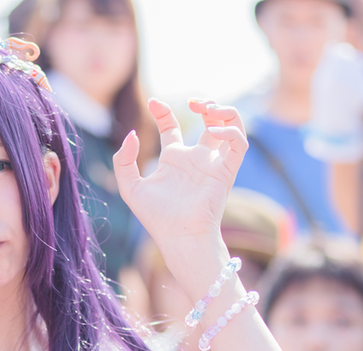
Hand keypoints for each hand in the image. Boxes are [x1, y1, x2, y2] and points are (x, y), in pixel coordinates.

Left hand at [113, 98, 247, 263]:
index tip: (152, 102)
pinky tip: (214, 131)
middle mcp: (195, 159)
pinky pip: (239, 144)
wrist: (179, 236)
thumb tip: (133, 134)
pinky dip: (231, 131)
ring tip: (209, 109)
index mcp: (173, 160)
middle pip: (208, 122)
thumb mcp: (130, 188)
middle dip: (206, 104)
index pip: (171, 127)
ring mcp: (212, 164)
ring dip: (224, 112)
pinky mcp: (226, 171)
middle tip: (195, 102)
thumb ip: (123, 161)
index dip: (163, 111)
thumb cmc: (156, 218)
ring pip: (230, 127)